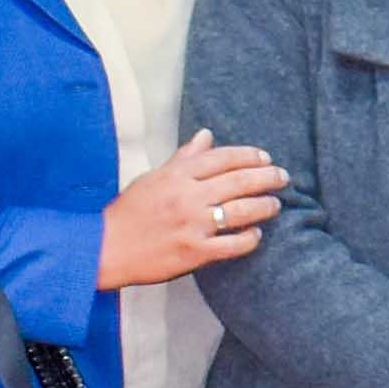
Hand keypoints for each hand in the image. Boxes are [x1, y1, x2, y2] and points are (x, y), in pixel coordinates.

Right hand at [98, 139, 292, 289]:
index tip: (265, 157)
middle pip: (239, 181)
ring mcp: (193, 225)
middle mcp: (188, 197)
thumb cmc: (128, 212)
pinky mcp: (194, 253)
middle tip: (283, 177)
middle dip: (267, 177)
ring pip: (242, 211)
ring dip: (265, 206)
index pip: (223, 157)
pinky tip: (257, 234)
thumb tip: (207, 135)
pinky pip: (232, 244)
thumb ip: (183, 157)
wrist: (105, 248)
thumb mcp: (153, 177)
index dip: (249, 156)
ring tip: (275, 204)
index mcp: (177, 175)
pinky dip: (250, 238)